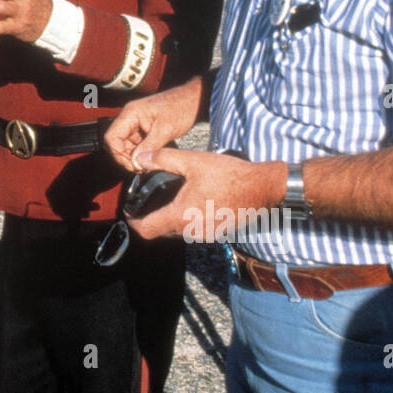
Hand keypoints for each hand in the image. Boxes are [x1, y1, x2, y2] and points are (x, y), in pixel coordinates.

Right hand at [105, 81, 198, 172]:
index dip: (118, 154)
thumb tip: (136, 163)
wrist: (193, 100)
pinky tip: (148, 159)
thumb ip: (149, 147)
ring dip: (132, 156)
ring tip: (145, 165)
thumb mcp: (165, 130)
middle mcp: (129, 116)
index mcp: (131, 113)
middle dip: (124, 157)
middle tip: (139, 168)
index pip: (112, 137)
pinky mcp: (142, 127)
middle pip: (115, 141)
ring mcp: (135, 122)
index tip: (132, 165)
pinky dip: (138, 152)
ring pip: (124, 144)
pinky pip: (134, 142)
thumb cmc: (181, 108)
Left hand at [125, 148, 278, 240]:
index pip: (147, 230)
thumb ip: (163, 159)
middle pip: (161, 232)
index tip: (129, 214)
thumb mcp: (193, 162)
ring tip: (174, 199)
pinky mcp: (216, 233)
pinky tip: (195, 202)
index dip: (133, 224)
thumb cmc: (229, 175)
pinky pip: (194, 231)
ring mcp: (205, 235)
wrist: (262, 188)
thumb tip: (141, 158)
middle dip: (152, 219)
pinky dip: (188, 220)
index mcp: (180, 215)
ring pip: (178, 232)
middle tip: (150, 202)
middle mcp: (191, 231)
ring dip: (172, 219)